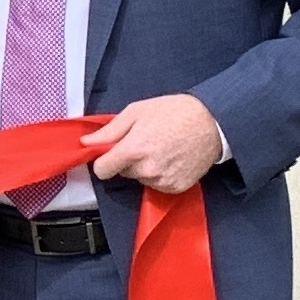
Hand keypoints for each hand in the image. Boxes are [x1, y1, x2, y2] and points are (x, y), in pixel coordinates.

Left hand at [84, 91, 226, 195]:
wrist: (212, 122)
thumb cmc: (175, 112)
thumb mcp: (137, 111)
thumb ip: (109, 130)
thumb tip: (87, 142)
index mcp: (133, 150)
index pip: (101, 170)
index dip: (103, 160)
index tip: (109, 153)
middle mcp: (147, 170)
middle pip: (122, 173)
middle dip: (127, 160)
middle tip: (144, 141)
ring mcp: (162, 181)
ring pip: (140, 179)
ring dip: (144, 167)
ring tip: (161, 148)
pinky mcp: (176, 188)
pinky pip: (157, 185)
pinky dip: (160, 174)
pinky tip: (171, 158)